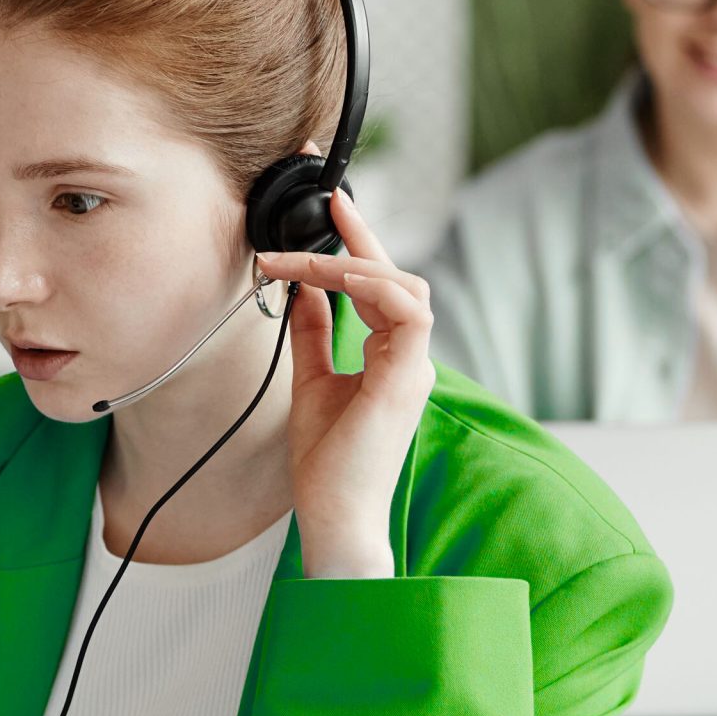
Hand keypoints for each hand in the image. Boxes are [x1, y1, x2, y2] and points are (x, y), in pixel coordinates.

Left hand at [252, 189, 434, 580]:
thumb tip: (300, 286)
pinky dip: (371, 287)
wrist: (334, 517)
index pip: (380, 285)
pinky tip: (332, 280)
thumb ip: (313, 332)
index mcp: (392, 357)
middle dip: (360, 234)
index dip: (357, 241)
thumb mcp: (313, 380)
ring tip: (301, 259)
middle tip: (326, 198)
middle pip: (399, 275)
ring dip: (352, 263)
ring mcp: (415, 366)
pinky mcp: (408, 377)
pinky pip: (408, 311)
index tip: (331, 203)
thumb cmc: (327, 464)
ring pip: (407, 285)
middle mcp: (410, 357)